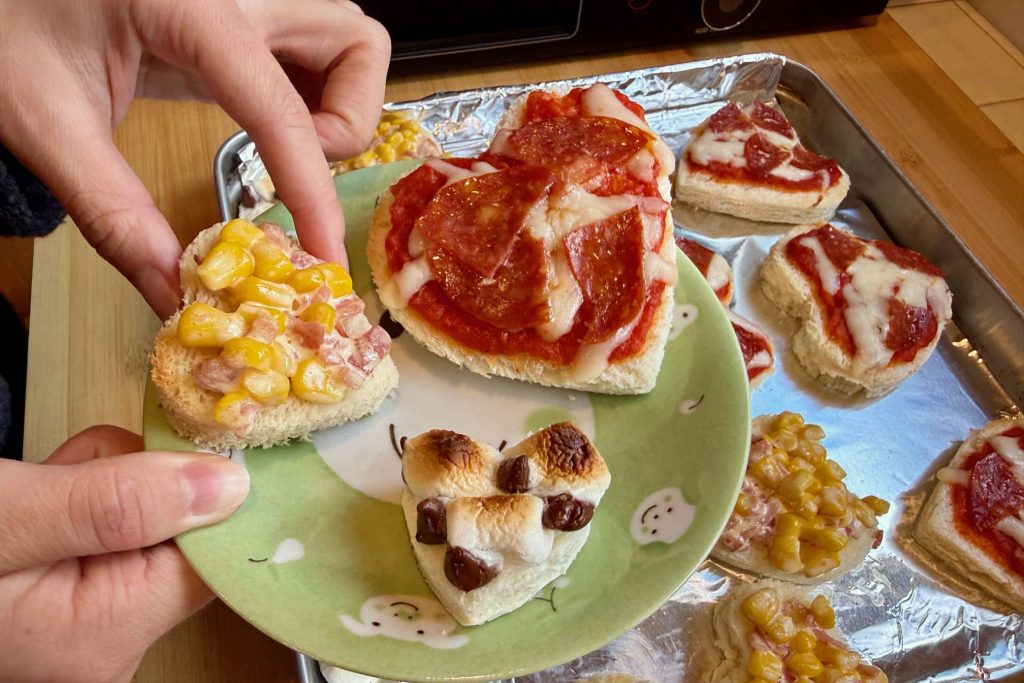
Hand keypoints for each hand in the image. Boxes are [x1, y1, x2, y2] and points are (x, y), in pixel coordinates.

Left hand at [0, 0, 389, 318]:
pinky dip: (314, 91)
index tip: (323, 255)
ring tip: (285, 140)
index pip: (281, 108)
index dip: (312, 191)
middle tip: (297, 163)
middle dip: (346, 118)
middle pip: (356, 43)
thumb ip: (113, 211)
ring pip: (348, 38)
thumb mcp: (44, 119)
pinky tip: (268, 120)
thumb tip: (173, 292)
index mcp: (191, 5)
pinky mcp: (239, 8)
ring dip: (339, 100)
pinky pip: (314, 44)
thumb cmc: (4, 23)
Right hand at [0, 426, 249, 682]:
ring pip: (139, 520)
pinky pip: (102, 526)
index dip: (210, 497)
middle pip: (176, 536)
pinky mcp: (58, 591)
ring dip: (95, 481)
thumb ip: (118, 504)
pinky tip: (27, 494)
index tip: (190, 444)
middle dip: (130, 484)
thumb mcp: (5, 516)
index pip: (212, 563)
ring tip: (30, 484)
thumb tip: (229, 489)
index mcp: (101, 637)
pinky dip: (73, 493)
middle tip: (62, 472)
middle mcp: (100, 643)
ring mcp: (78, 620)